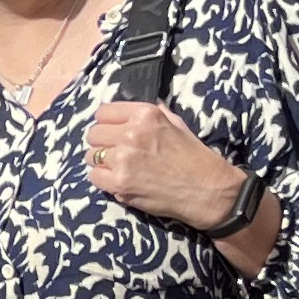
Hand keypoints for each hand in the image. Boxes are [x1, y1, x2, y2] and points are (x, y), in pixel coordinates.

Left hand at [86, 100, 241, 227]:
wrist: (208, 190)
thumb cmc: (194, 157)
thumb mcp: (177, 124)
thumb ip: (152, 115)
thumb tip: (131, 109)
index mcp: (145, 115)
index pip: (104, 112)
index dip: (107, 123)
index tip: (112, 130)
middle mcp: (132, 134)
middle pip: (94, 134)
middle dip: (102, 142)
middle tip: (116, 151)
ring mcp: (124, 159)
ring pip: (91, 155)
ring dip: (102, 161)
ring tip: (119, 167)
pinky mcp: (120, 183)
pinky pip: (94, 176)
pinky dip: (103, 179)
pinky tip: (119, 180)